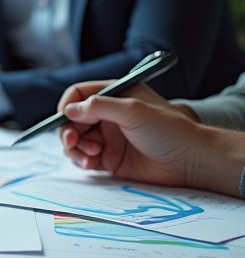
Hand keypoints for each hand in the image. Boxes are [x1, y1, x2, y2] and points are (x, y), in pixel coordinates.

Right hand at [59, 87, 244, 195]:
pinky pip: (84, 158)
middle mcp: (108, 115)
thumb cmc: (169, 131)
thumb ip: (99, 106)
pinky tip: (90, 163)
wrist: (191, 162)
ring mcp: (108, 137)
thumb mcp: (133, 110)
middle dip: (68, 131)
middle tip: (72, 142)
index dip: (67, 105)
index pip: (79, 94)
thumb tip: (69, 110)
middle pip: (72, 119)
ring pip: (76, 140)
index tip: (65, 118)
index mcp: (115, 95)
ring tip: (89, 155)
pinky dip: (81, 160)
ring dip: (75, 148)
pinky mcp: (110, 158)